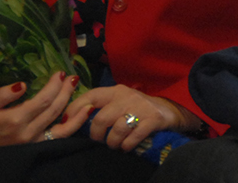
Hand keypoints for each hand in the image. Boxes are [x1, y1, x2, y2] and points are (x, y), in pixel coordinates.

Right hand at [0, 72, 78, 148]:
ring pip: (63, 122)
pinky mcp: (40, 146)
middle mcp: (29, 131)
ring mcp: (36, 140)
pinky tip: (85, 112)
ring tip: (79, 89)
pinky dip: (75, 124)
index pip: (43, 100)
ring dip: (74, 104)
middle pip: (55, 108)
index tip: (60, 73)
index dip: (54, 86)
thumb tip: (23, 85)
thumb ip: (1, 95)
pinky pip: (62, 136)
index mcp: (16, 119)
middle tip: (72, 76)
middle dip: (65, 90)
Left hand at [62, 85, 195, 151]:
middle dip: (96, 134)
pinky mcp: (152, 120)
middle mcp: (127, 96)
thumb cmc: (137, 108)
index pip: (91, 96)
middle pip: (101, 118)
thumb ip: (101, 105)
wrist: (169, 110)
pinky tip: (126, 146)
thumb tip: (72, 117)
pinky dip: (126, 145)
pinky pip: (133, 137)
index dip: (76, 108)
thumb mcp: (120, 101)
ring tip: (115, 145)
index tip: (68, 122)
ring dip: (112, 142)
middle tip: (99, 140)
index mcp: (116, 91)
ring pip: (116, 130)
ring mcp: (141, 108)